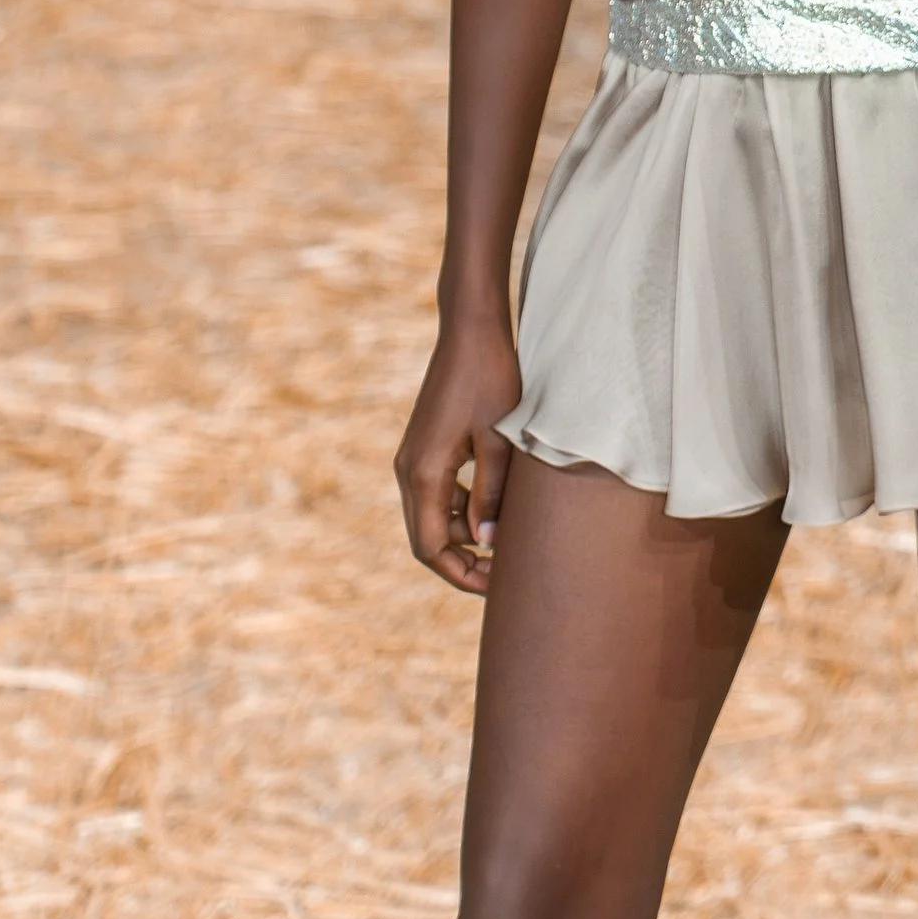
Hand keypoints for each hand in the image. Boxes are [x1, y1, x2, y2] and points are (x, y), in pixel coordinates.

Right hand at [394, 313, 524, 595]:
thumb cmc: (491, 380)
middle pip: (427, 538)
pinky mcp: (426, 446)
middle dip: (463, 561)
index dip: (460, 575)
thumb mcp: (499, 441)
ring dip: (463, 535)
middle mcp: (409, 470)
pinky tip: (495, 508)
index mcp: (423, 473)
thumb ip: (491, 493)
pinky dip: (461, 509)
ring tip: (508, 542)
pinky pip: (437, 493)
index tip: (497, 587)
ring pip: (432, 517)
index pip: (430, 547)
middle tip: (507, 573)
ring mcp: (414, 458)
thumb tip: (487, 541)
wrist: (470, 331)